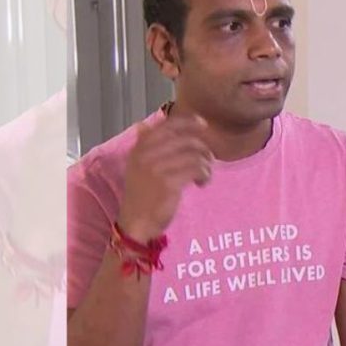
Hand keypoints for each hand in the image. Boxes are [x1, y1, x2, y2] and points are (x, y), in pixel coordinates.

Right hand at [117, 115, 211, 240]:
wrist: (137, 222)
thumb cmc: (142, 195)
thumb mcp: (137, 167)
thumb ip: (143, 146)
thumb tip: (142, 125)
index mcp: (140, 148)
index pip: (168, 125)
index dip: (188, 122)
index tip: (203, 125)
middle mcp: (146, 154)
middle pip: (186, 140)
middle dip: (203, 149)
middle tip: (208, 161)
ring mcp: (156, 167)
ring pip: (195, 155)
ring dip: (206, 165)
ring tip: (205, 175)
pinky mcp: (168, 182)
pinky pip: (197, 169)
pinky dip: (205, 175)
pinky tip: (202, 183)